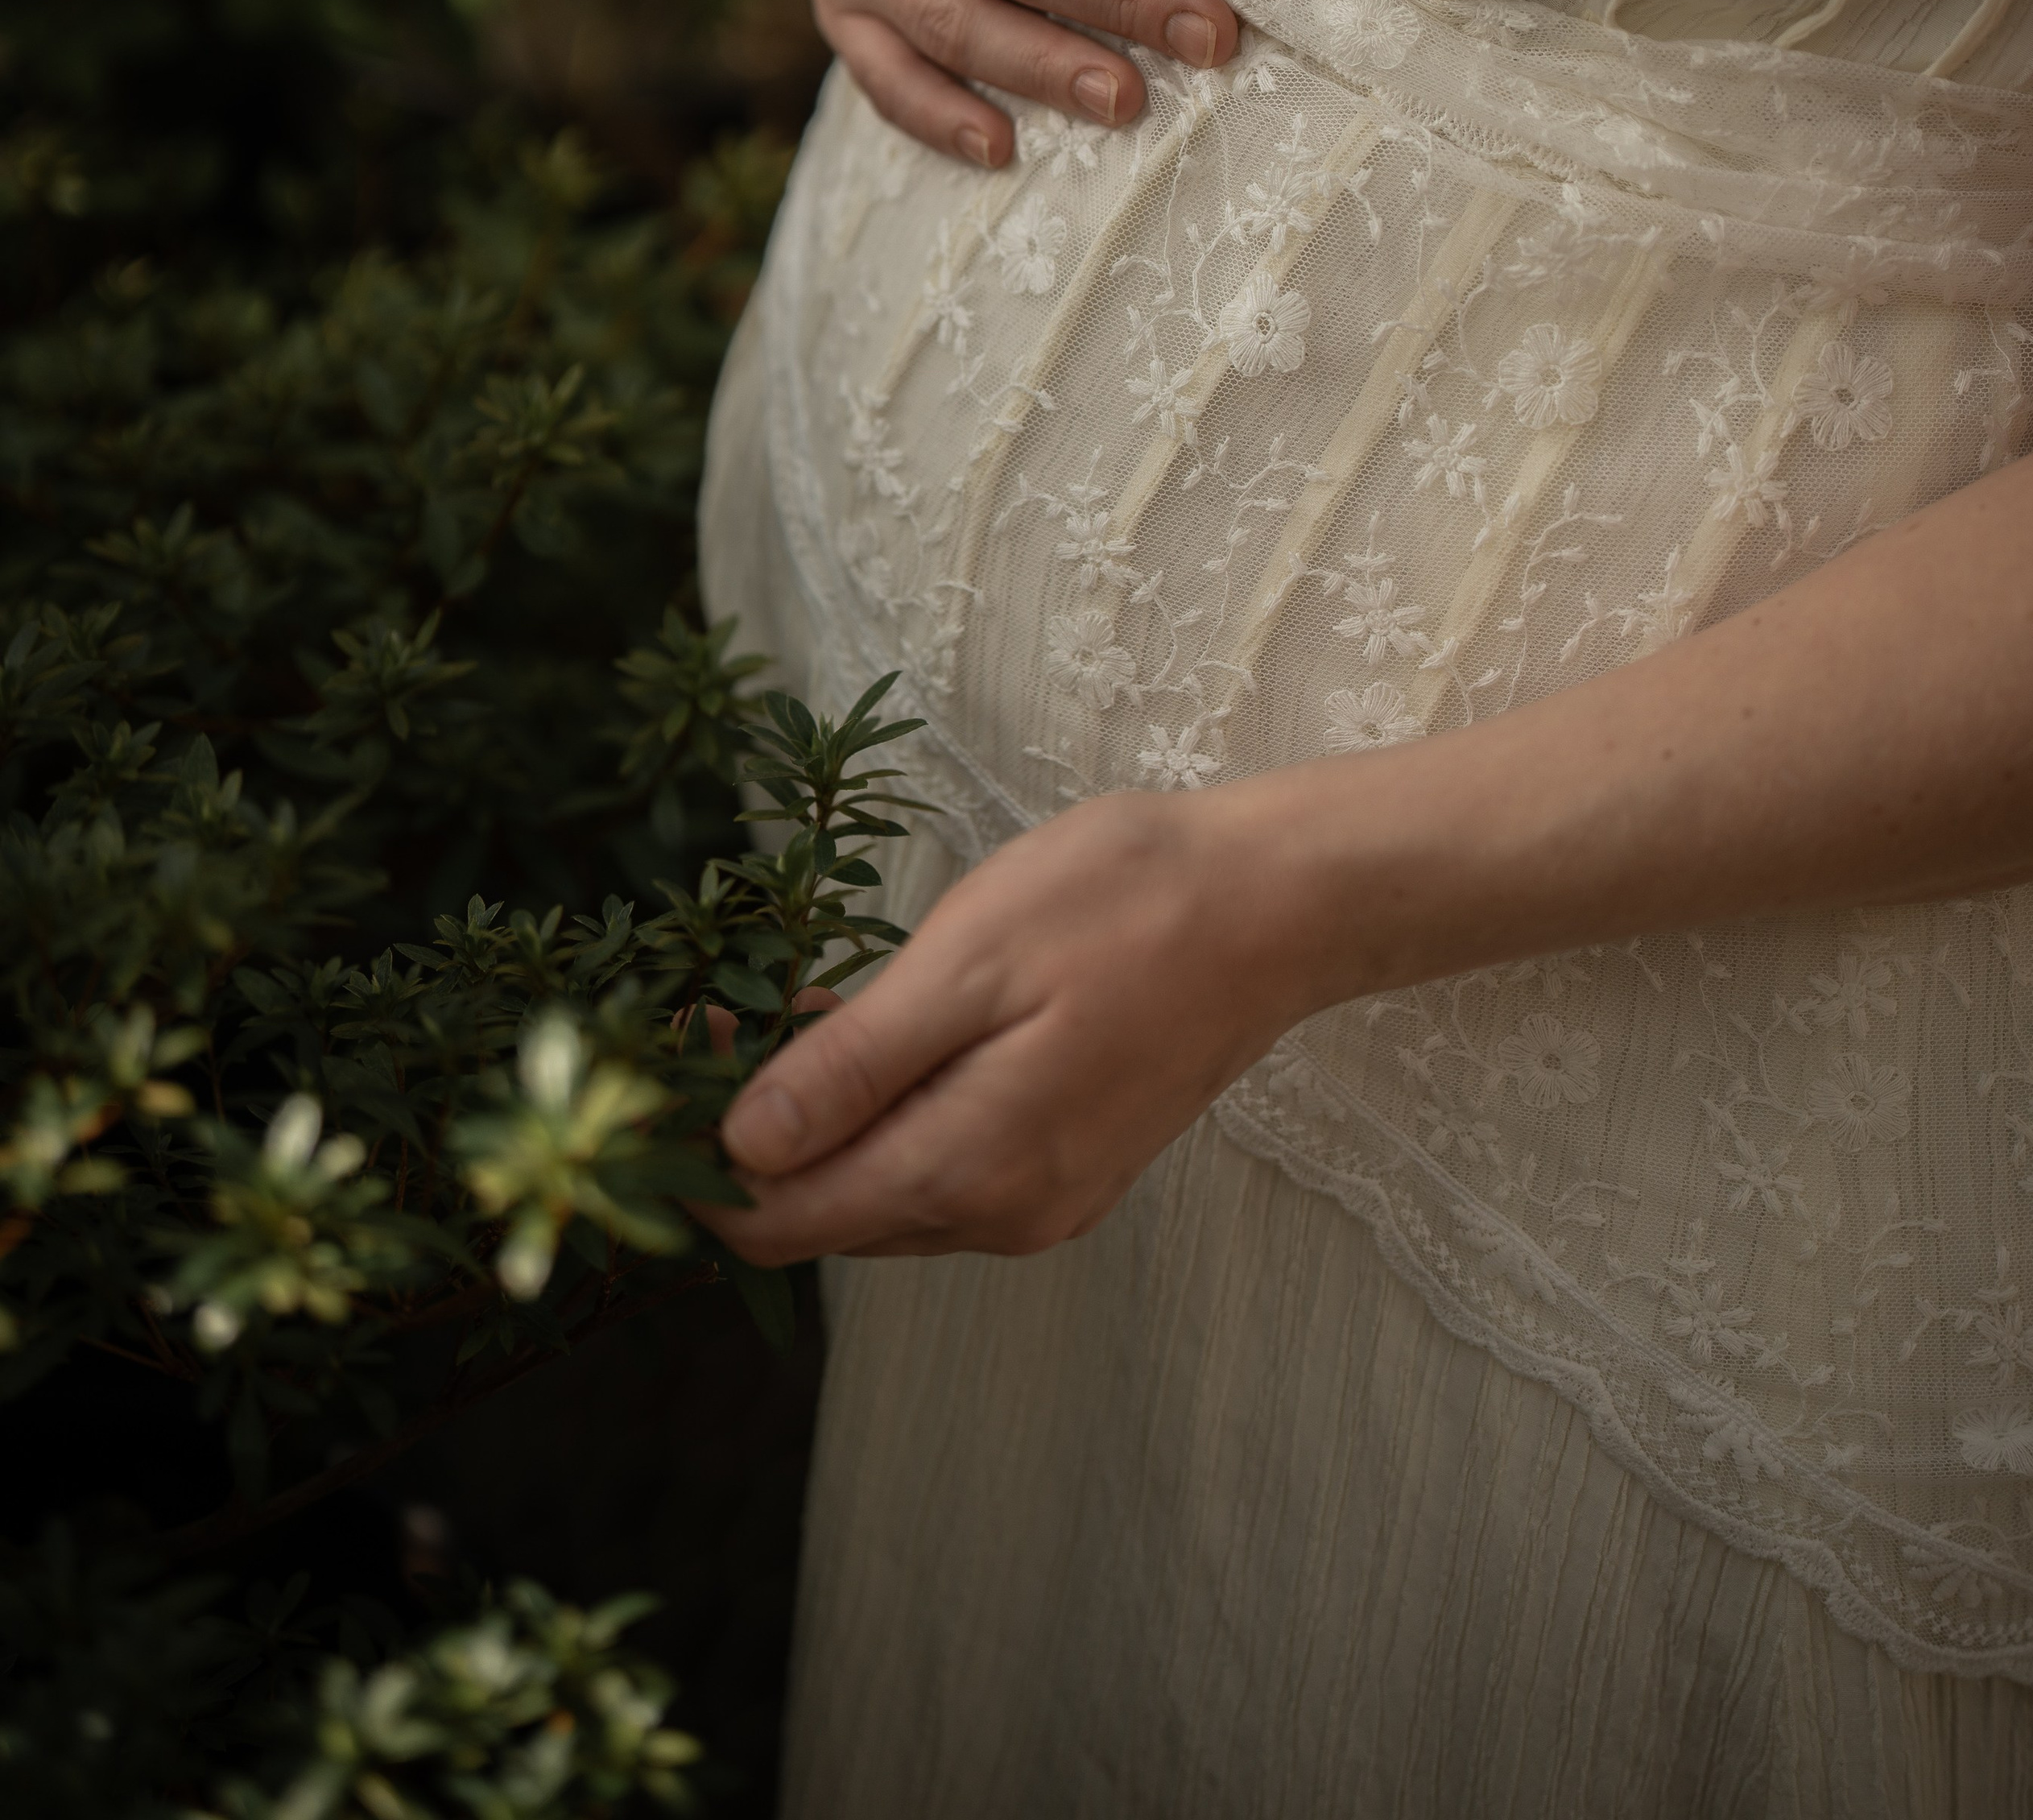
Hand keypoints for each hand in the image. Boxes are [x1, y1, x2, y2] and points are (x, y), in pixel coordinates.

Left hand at [700, 784, 1322, 1261]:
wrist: (1279, 905)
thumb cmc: (1123, 904)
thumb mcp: (967, 962)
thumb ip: (851, 1067)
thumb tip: (739, 1149)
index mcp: (968, 1170)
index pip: (780, 1221)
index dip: (698, 1158)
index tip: (661, 1062)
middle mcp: (1002, 1216)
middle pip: (826, 1216)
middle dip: (750, 1138)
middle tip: (706, 1015)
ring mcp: (1044, 1200)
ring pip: (882, 1193)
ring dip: (818, 1124)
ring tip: (774, 1010)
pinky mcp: (1070, 1167)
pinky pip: (942, 1168)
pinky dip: (887, 1116)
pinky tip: (870, 1036)